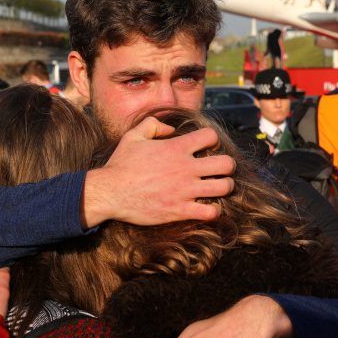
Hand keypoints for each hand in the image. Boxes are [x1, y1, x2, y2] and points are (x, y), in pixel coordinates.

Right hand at [82, 116, 235, 227]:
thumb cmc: (121, 164)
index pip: (210, 136)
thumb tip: (170, 130)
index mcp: (176, 148)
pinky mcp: (180, 210)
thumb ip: (153, 125)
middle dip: (227, 165)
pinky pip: (211, 212)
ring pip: (224, 187)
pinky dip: (213, 210)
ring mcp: (185, 190)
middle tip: (219, 170)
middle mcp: (185, 168)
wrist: (110, 193)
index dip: (212, 140)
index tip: (206, 147)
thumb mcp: (133, 136)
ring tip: (216, 188)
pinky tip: (206, 207)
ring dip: (224, 187)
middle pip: (226, 163)